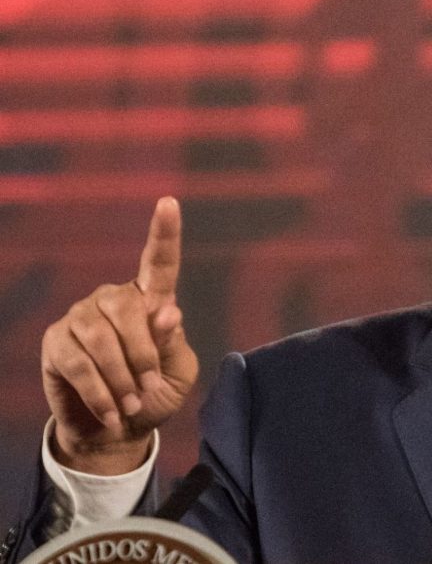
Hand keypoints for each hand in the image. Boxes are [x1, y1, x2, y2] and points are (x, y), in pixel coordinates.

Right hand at [41, 197, 198, 474]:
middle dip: (143, 353)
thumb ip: (171, 343)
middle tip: (149, 386)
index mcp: (151, 299)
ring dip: (121, 378)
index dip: (164, 233)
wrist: (116, 429)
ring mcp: (81, 317)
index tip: (169, 202)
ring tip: (132, 403)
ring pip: (101, 340)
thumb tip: (168, 310)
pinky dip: (100, 392)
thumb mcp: (175, 373)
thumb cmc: (153, 394)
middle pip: (127, 308)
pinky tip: (112, 412)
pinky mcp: (56, 342)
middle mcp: (113, 300)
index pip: (159, 262)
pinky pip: (79, 364)